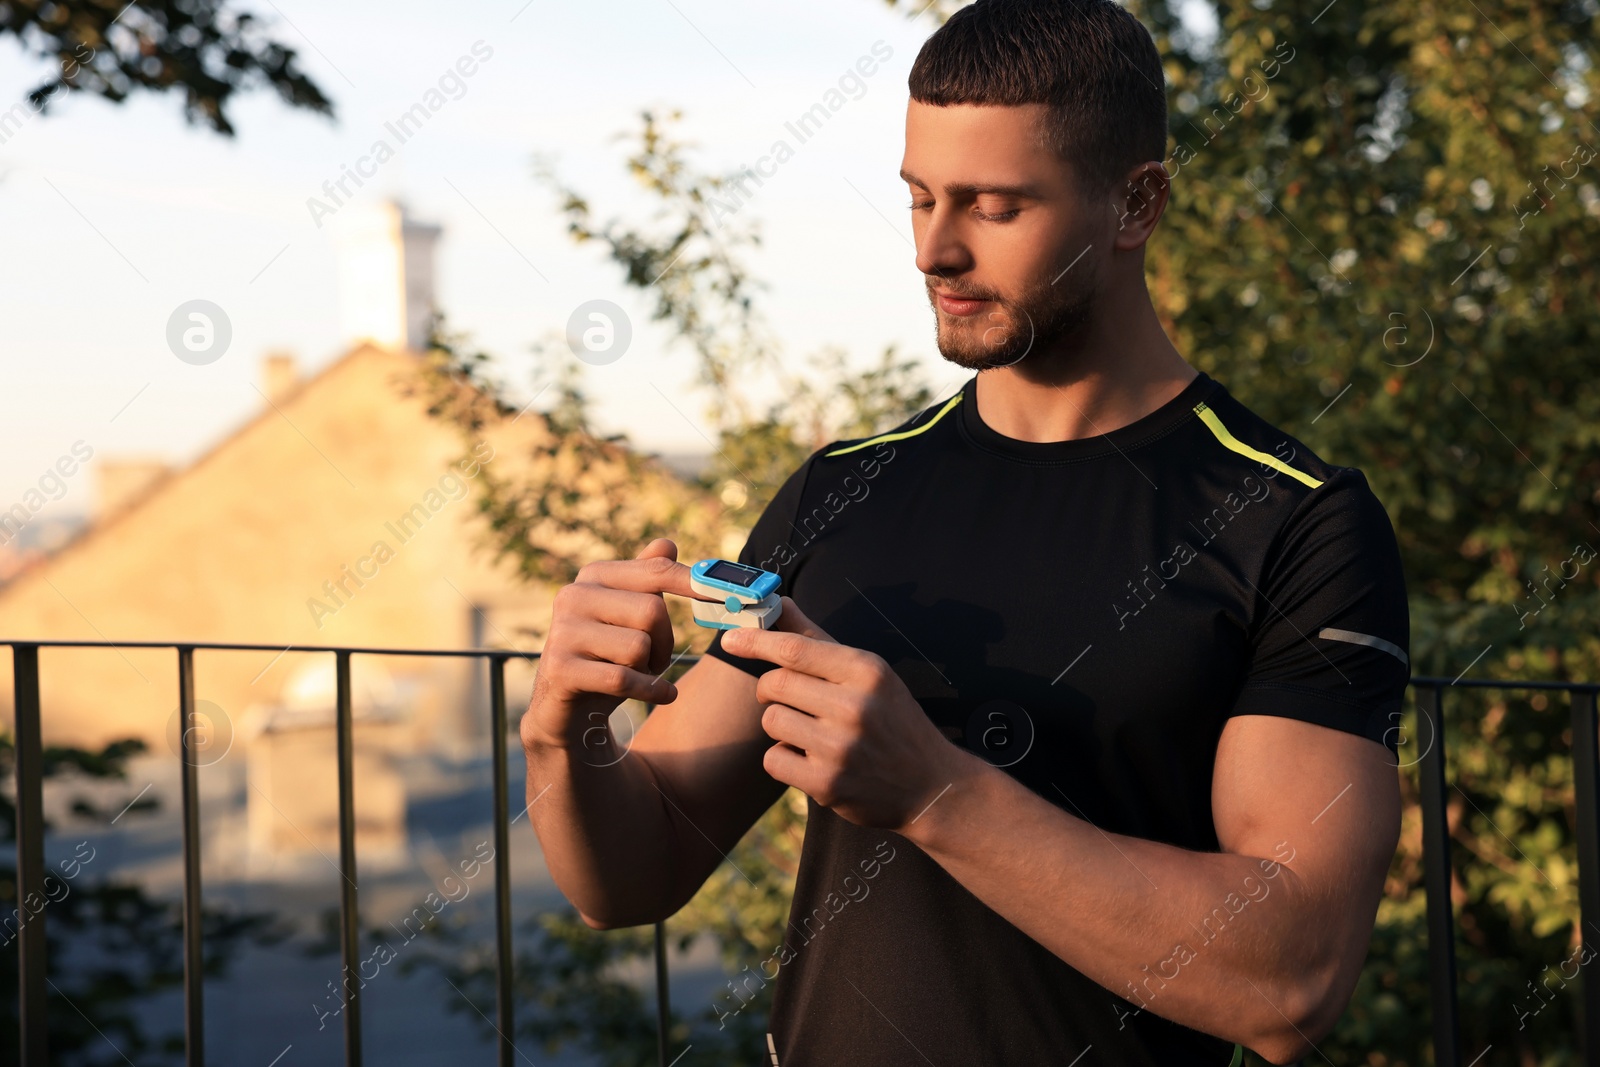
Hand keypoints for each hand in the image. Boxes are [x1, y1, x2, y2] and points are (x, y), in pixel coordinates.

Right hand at [522, 538, 690, 754]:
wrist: (567, 708)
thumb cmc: (607, 655)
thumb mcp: (628, 616)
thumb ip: (647, 580)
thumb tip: (667, 544)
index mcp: (595, 575)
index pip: (656, 571)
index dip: (695, 583)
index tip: (732, 592)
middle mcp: (574, 596)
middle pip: (652, 610)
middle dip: (665, 641)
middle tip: (655, 657)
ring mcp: (563, 632)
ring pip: (639, 647)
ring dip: (651, 668)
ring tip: (636, 673)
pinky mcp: (561, 669)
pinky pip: (624, 678)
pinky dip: (651, 691)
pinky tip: (659, 694)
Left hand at [721, 599, 970, 831]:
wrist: (931, 785)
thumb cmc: (892, 720)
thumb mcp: (868, 674)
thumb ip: (818, 640)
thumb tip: (779, 602)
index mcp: (866, 671)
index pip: (795, 649)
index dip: (756, 642)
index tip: (730, 638)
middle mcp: (854, 706)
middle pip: (775, 684)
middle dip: (771, 690)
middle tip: (787, 698)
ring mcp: (840, 747)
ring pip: (771, 721)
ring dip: (781, 726)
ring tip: (810, 733)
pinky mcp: (827, 784)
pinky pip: (773, 759)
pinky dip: (784, 759)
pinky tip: (812, 761)